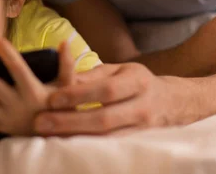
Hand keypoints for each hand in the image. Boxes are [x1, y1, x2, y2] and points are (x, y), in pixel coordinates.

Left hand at [0, 38, 75, 135]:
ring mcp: (7, 120)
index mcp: (35, 93)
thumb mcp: (68, 87)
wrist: (59, 138)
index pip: (18, 70)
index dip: (8, 54)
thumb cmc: (64, 109)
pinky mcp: (1, 128)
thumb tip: (64, 43)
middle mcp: (18, 106)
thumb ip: (67, 65)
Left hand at [33, 62, 193, 135]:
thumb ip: (93, 74)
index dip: (78, 95)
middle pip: (104, 118)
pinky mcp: (141, 143)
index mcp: (137, 80)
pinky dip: (89, 147)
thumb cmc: (137, 81)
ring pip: (107, 137)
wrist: (175, 103)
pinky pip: (112, 147)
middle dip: (69, 121)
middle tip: (40, 122)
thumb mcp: (120, 69)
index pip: (105, 90)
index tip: (51, 99)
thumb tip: (64, 78)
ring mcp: (144, 128)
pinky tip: (68, 146)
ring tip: (48, 137)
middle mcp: (143, 105)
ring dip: (75, 138)